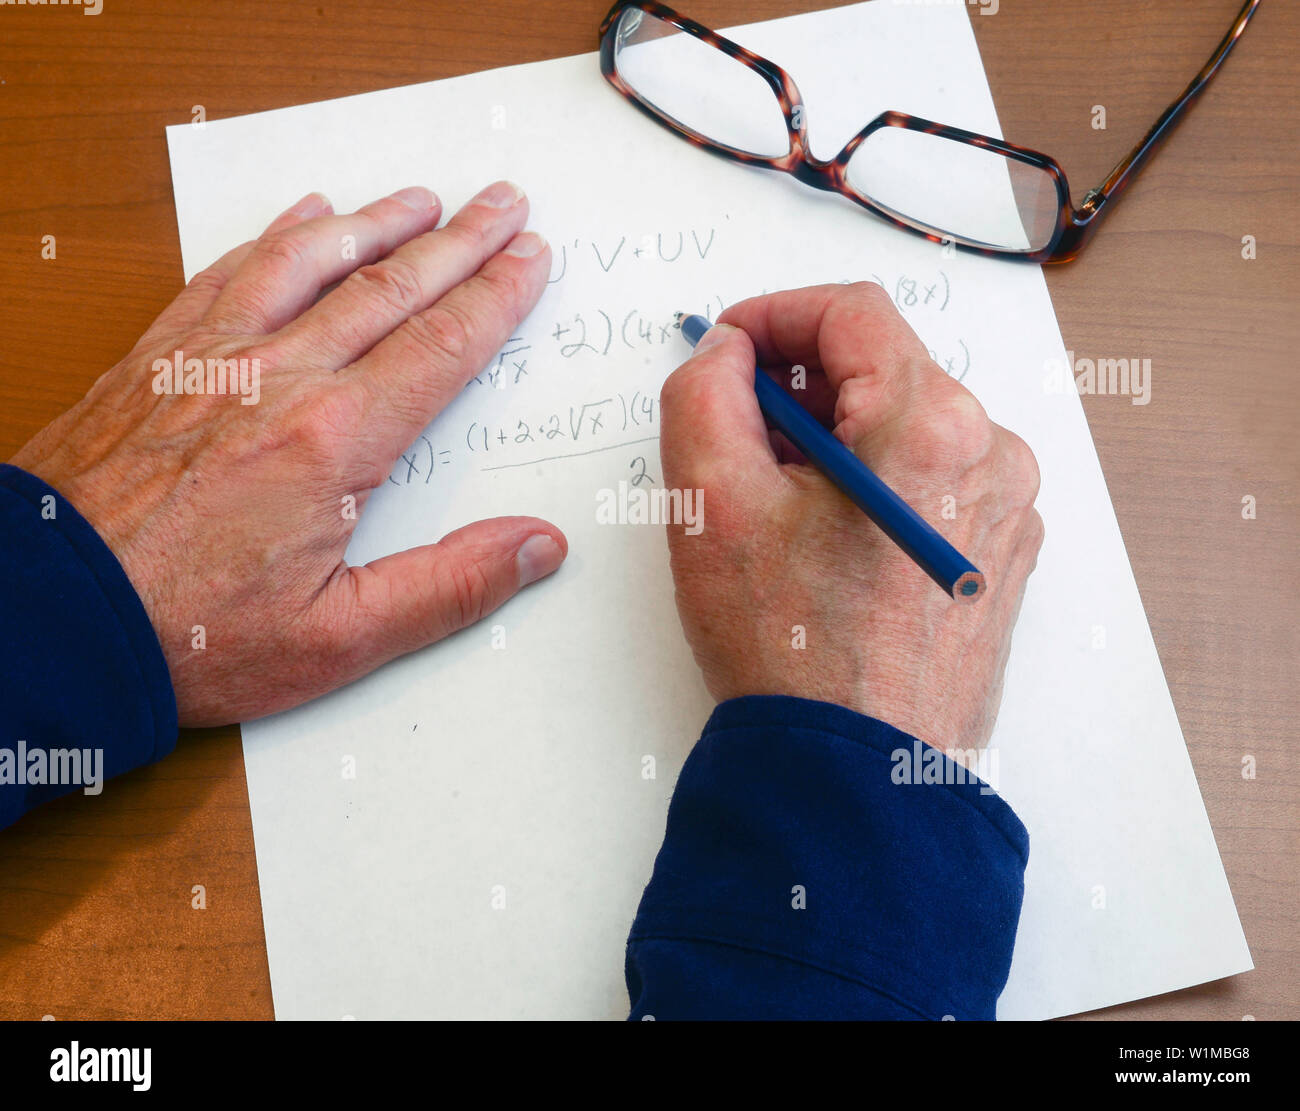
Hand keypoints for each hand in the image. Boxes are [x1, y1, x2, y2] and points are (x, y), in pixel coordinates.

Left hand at [10, 182, 565, 725]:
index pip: (440, 348)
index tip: (530, 257)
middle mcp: (275, 378)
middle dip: (457, 241)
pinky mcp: (156, 359)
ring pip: (309, 263)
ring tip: (420, 199)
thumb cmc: (186, 633)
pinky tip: (302, 216)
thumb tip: (538, 547)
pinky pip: (225, 273)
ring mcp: (211, 358)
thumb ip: (449, 588)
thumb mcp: (338, 639)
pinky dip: (273, 236)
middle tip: (503, 203)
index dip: (494, 297)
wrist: (45, 617)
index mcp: (332, 442)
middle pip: (388, 289)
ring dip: (374, 223)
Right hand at [659, 283, 1043, 751]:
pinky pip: (936, 481)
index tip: (728, 347)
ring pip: (908, 426)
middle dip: (800, 388)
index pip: (851, 312)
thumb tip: (727, 354)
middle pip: (883, 369)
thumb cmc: (790, 652)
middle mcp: (992, 454)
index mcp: (930, 424)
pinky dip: (878, 484)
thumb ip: (703, 393)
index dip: (775, 313)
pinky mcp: (1003, 554)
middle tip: (738, 437)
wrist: (858, 775)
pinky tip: (829, 541)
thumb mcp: (711, 504)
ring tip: (780, 505)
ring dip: (837, 440)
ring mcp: (1008, 508)